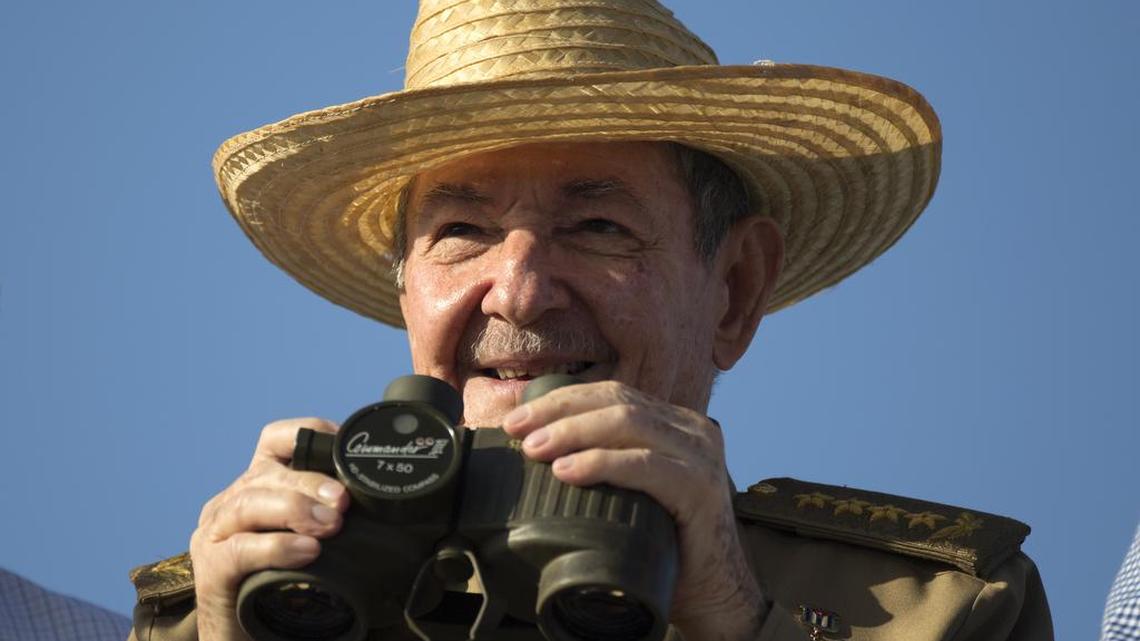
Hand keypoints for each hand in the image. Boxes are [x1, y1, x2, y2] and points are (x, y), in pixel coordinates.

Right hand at [189, 419, 348, 640]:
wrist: (248, 638)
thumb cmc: (286, 583)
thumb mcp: (310, 537)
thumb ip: (331, 514)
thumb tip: (385, 501)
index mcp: (258, 486)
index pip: (275, 441)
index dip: (306, 432)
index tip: (339, 443)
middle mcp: (231, 503)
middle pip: (267, 475)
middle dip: (311, 482)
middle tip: (345, 502)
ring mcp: (214, 534)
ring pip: (249, 504)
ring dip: (295, 510)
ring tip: (331, 526)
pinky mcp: (210, 569)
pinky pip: (239, 549)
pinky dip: (277, 547)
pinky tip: (307, 552)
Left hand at [501, 381, 767, 640]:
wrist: (713, 593)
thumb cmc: (664, 545)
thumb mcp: (631, 491)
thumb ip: (605, 463)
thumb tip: (538, 450)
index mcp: (674, 424)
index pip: (612, 394)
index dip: (562, 399)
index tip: (518, 416)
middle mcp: (691, 429)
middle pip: (616, 401)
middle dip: (559, 411)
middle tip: (517, 429)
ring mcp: (700, 455)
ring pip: (628, 424)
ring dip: (573, 432)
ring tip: (535, 449)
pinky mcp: (700, 487)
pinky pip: (644, 464)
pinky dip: (601, 463)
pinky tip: (568, 470)